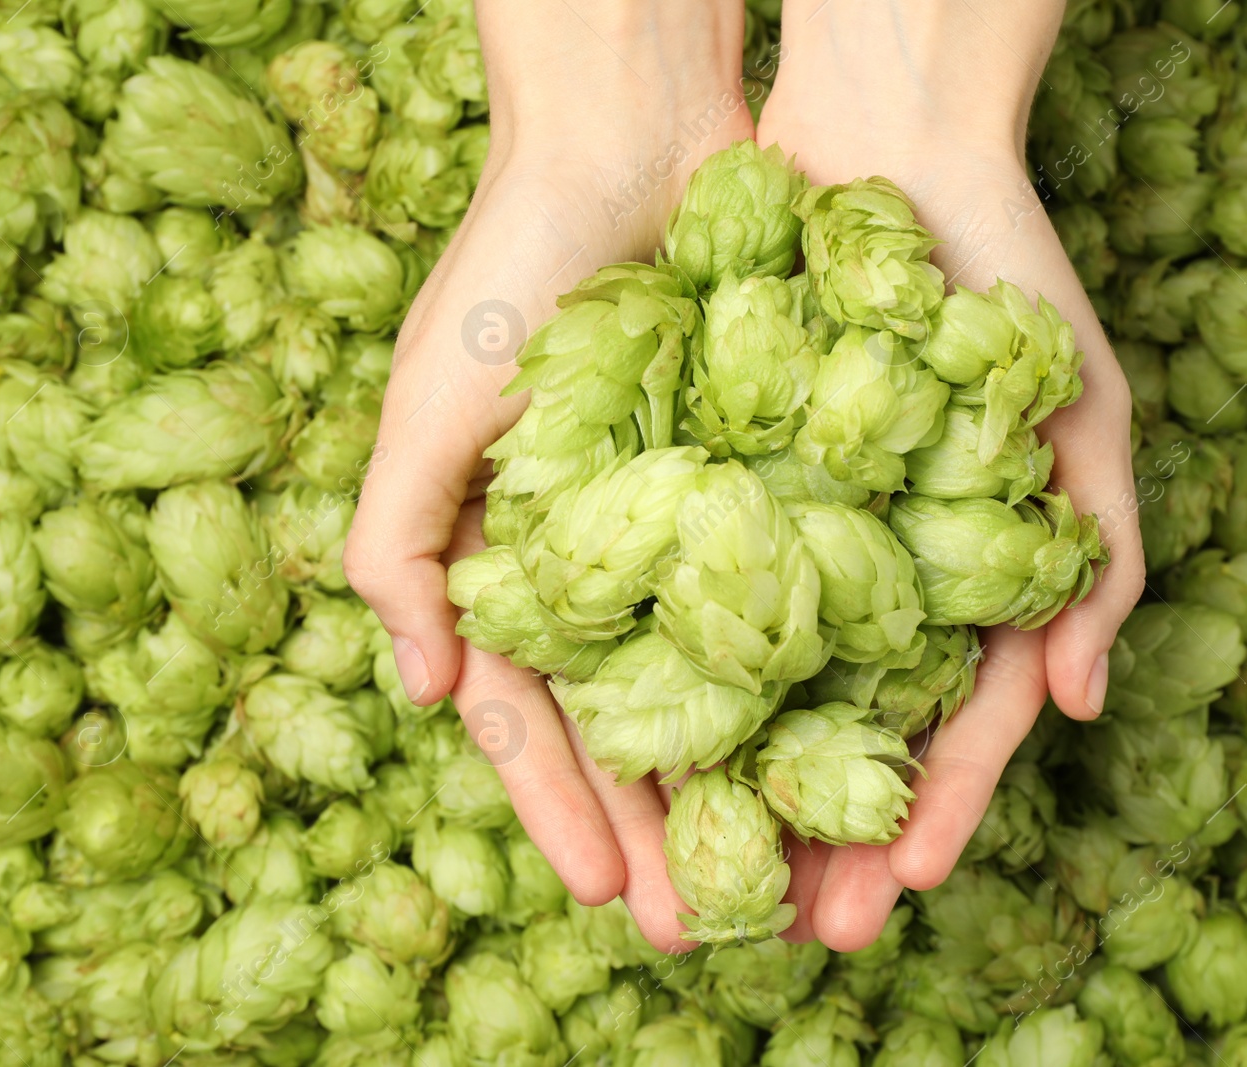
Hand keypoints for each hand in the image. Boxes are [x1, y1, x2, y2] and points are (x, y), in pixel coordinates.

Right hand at [345, 0, 755, 950]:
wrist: (633, 145)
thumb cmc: (512, 272)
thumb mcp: (427, 408)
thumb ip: (399, 545)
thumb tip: (428, 690)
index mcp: (512, 568)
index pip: (537, 719)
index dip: (566, 810)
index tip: (610, 896)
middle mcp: (604, 567)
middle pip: (636, 728)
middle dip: (666, 831)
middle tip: (706, 930)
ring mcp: (689, 531)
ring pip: (723, 686)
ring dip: (748, 782)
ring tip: (791, 873)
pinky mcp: (767, 486)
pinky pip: (793, 598)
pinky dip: (812, 675)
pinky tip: (846, 745)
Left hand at [755, 0, 1144, 948]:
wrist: (881, 147)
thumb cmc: (999, 278)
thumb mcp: (1079, 417)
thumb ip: (1095, 560)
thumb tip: (1088, 705)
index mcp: (964, 581)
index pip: (952, 726)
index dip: (932, 814)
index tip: (899, 893)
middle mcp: (871, 574)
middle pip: (841, 736)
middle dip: (819, 838)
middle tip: (793, 932)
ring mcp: (789, 536)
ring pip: (754, 692)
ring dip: (732, 793)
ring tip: (703, 882)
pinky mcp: (708, 485)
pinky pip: (681, 597)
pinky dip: (664, 674)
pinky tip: (637, 749)